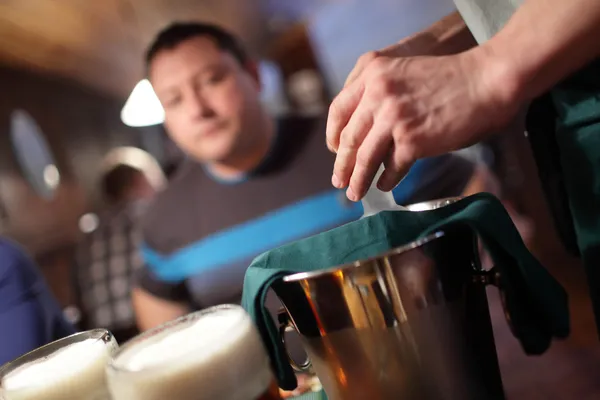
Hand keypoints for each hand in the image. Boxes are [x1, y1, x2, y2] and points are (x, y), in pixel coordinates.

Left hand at [326, 48, 520, 200]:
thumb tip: (361, 129)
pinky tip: (385, 186)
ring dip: (357, 180)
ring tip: (354, 193)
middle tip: (338, 181)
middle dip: (341, 164)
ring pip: (364, 157)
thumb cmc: (450, 79)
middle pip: (348, 138)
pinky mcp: (411, 140)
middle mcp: (377, 93)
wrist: (487, 81)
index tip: (334, 150)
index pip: (338, 109)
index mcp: (372, 72)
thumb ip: (378, 92)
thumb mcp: (403, 71)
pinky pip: (391, 168)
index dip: (332, 134)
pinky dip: (386, 181)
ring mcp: (393, 118)